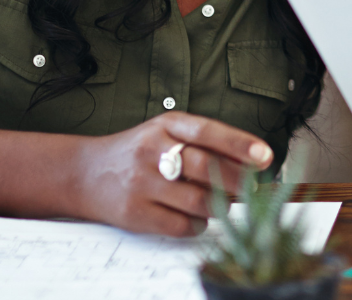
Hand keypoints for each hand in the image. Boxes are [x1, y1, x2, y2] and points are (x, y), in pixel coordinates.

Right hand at [71, 112, 273, 235]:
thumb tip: (251, 166)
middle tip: (254, 189)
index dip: (239, 145)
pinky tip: (197, 218)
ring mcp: (141, 183)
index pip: (208, 132)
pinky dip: (197, 225)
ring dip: (218, 206)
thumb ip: (204, 144)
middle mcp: (152, 151)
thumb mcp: (167, 133)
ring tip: (221, 203)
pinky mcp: (134, 213)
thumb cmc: (139, 152)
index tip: (265, 157)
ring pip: (196, 200)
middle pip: (205, 167)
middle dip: (238, 181)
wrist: (86, 173)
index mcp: (166, 126)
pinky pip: (179, 225)